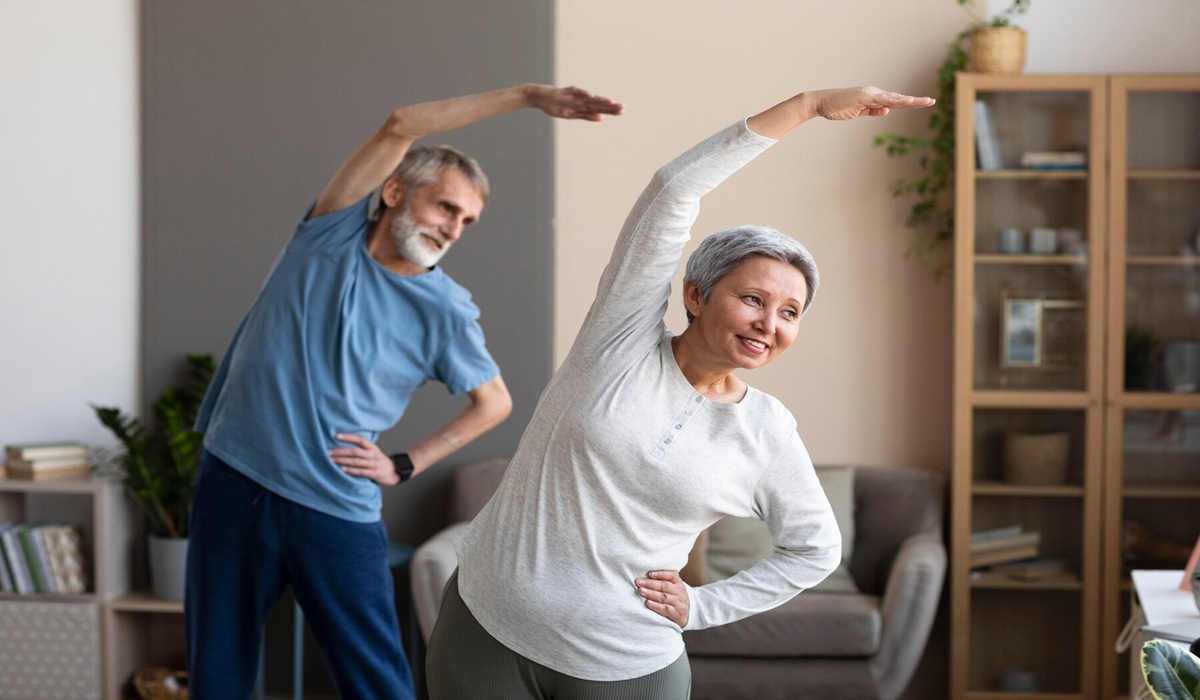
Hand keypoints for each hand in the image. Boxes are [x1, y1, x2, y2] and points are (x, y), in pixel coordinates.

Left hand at [328, 433, 399, 485]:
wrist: (395, 472)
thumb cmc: (379, 461)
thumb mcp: (373, 452)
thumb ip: (362, 448)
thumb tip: (343, 445)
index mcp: (372, 447)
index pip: (360, 439)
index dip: (348, 437)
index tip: (336, 436)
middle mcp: (373, 454)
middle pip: (355, 451)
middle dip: (340, 452)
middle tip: (328, 452)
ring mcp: (374, 464)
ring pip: (356, 461)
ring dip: (342, 461)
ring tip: (331, 460)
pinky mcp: (374, 474)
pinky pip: (360, 472)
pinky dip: (350, 470)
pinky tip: (341, 469)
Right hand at [525, 85, 624, 120]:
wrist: (538, 97)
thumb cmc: (555, 105)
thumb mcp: (571, 115)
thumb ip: (585, 116)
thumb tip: (601, 118)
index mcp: (583, 106)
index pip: (600, 108)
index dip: (611, 110)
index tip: (622, 112)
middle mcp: (581, 99)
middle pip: (597, 103)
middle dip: (610, 106)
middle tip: (623, 108)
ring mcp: (573, 95)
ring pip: (589, 98)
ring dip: (599, 100)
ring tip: (611, 103)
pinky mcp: (565, 91)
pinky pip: (575, 92)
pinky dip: (583, 93)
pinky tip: (591, 95)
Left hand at [635, 570, 689, 626]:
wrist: (686, 615)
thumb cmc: (674, 597)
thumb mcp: (673, 587)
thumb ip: (662, 580)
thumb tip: (644, 575)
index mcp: (678, 582)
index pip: (671, 575)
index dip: (660, 574)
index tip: (649, 573)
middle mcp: (679, 591)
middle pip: (664, 586)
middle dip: (650, 583)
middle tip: (638, 582)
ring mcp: (678, 603)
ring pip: (663, 597)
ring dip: (651, 593)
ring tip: (640, 591)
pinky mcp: (676, 613)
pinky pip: (665, 609)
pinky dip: (655, 606)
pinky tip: (647, 602)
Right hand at [807, 86, 935, 120]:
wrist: (820, 103)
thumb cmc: (836, 108)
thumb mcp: (857, 112)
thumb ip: (872, 111)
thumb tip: (887, 111)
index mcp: (873, 98)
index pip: (894, 101)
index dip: (908, 103)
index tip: (922, 103)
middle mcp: (874, 93)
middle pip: (898, 98)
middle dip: (915, 101)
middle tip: (931, 101)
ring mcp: (869, 94)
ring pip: (894, 98)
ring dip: (909, 101)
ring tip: (925, 102)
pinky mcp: (863, 96)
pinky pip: (882, 100)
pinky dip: (894, 101)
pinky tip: (905, 102)